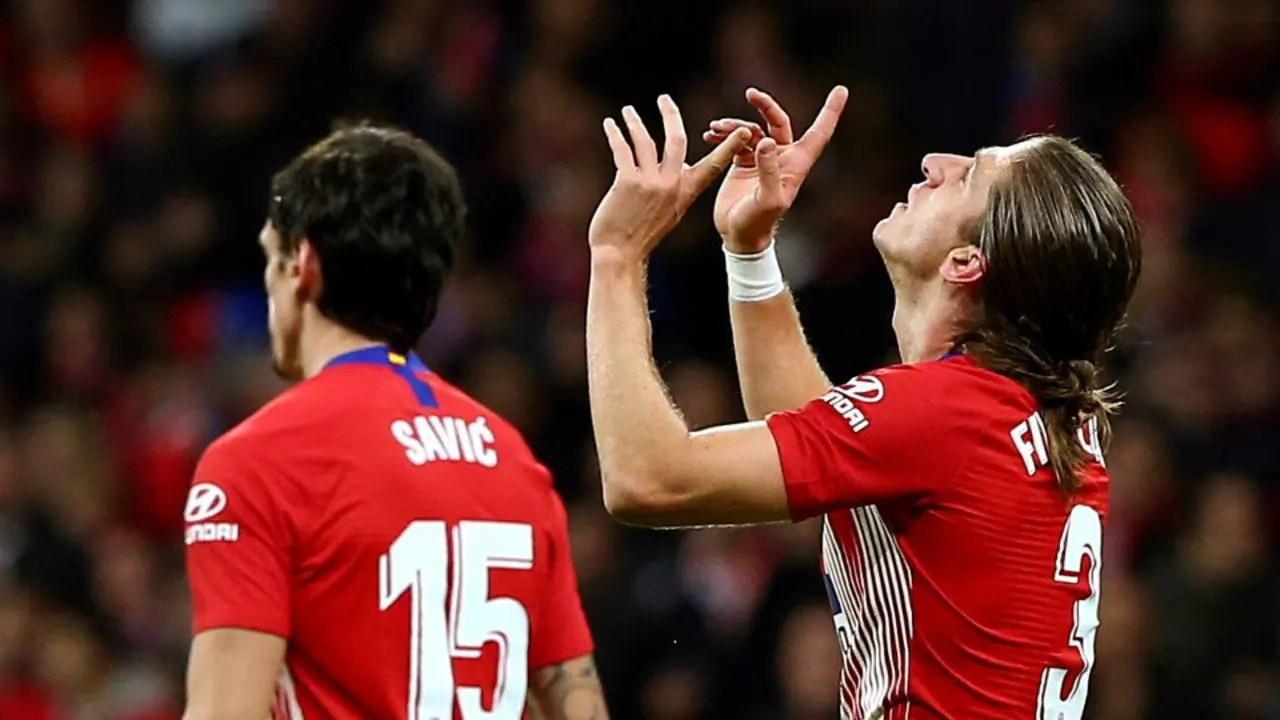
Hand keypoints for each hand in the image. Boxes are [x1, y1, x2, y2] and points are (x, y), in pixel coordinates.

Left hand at [589, 95, 750, 264]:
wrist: (621, 254)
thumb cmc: (642, 234)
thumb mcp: (669, 211)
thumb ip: (677, 186)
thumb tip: (681, 164)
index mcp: (685, 193)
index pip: (712, 164)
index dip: (728, 146)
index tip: (744, 130)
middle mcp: (671, 185)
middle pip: (676, 140)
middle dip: (670, 115)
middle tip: (664, 98)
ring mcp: (650, 183)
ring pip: (645, 141)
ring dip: (635, 122)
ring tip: (627, 111)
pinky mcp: (627, 182)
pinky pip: (622, 150)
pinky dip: (615, 134)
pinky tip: (609, 125)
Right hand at [705, 86, 847, 252]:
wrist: (738, 235)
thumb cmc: (758, 223)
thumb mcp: (767, 200)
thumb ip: (768, 171)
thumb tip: (766, 141)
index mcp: (795, 164)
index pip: (818, 133)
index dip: (830, 111)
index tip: (840, 90)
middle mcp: (782, 158)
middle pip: (778, 122)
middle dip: (766, 106)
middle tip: (750, 93)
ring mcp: (762, 158)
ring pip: (752, 129)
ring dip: (734, 125)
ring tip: (715, 128)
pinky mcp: (744, 162)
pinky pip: (736, 139)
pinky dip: (724, 134)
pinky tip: (710, 135)